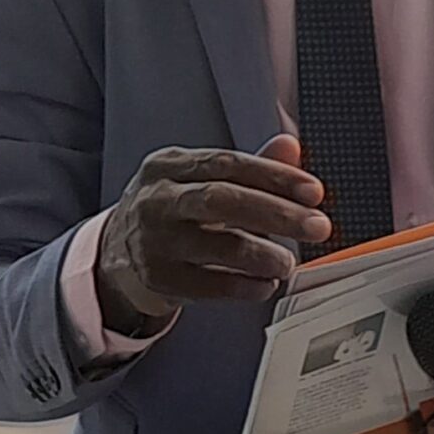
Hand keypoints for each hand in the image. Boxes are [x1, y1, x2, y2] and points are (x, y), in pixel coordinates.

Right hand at [94, 134, 331, 329]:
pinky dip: (244, 287)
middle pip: (221, 200)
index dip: (274, 176)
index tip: (313, 192)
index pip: (228, 163)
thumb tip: (291, 146)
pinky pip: (209, 285)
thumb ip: (249, 167)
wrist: (116, 253)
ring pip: (217, 245)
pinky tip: (265, 284)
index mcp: (169, 165)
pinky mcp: (158, 278)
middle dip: (276, 213)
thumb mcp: (200, 180)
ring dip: (263, 254)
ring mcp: (153, 240)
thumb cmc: (170, 211)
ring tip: (289, 261)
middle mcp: (157, 199)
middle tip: (318, 226)